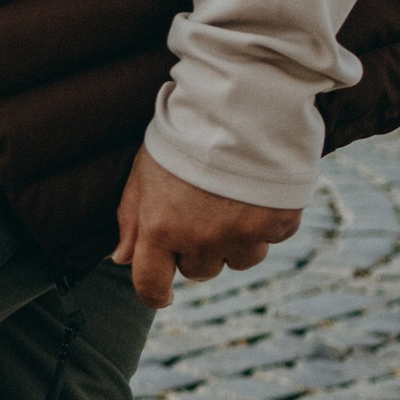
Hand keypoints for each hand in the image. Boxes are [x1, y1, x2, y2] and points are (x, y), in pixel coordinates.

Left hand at [110, 146, 300, 308]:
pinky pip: (270, 240)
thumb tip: (121, 259)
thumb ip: (131, 219)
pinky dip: (266, 223)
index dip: (155, 295)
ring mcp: (242, 234)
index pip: (151, 284)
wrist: (239, 104)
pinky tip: (258, 192)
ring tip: (232, 199)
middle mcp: (200, 239)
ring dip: (235, 241)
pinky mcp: (278, 224)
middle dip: (198, 250)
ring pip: (239, 260)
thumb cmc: (184, 135)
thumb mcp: (144, 171)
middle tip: (202, 210)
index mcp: (160, 227)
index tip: (162, 295)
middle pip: (198, 272)